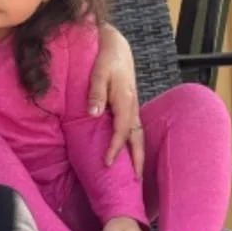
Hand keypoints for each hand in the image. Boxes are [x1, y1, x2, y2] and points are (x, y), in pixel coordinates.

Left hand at [89, 24, 142, 175]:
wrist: (116, 47)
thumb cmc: (106, 59)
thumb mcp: (98, 73)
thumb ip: (95, 94)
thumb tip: (93, 114)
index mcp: (125, 101)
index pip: (121, 132)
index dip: (114, 149)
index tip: (107, 164)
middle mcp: (132, 107)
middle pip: (137, 139)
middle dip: (136, 161)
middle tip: (135, 183)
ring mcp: (134, 107)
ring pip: (139, 135)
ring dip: (138, 155)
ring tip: (136, 174)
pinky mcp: (131, 106)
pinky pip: (135, 129)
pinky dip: (135, 144)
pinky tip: (130, 154)